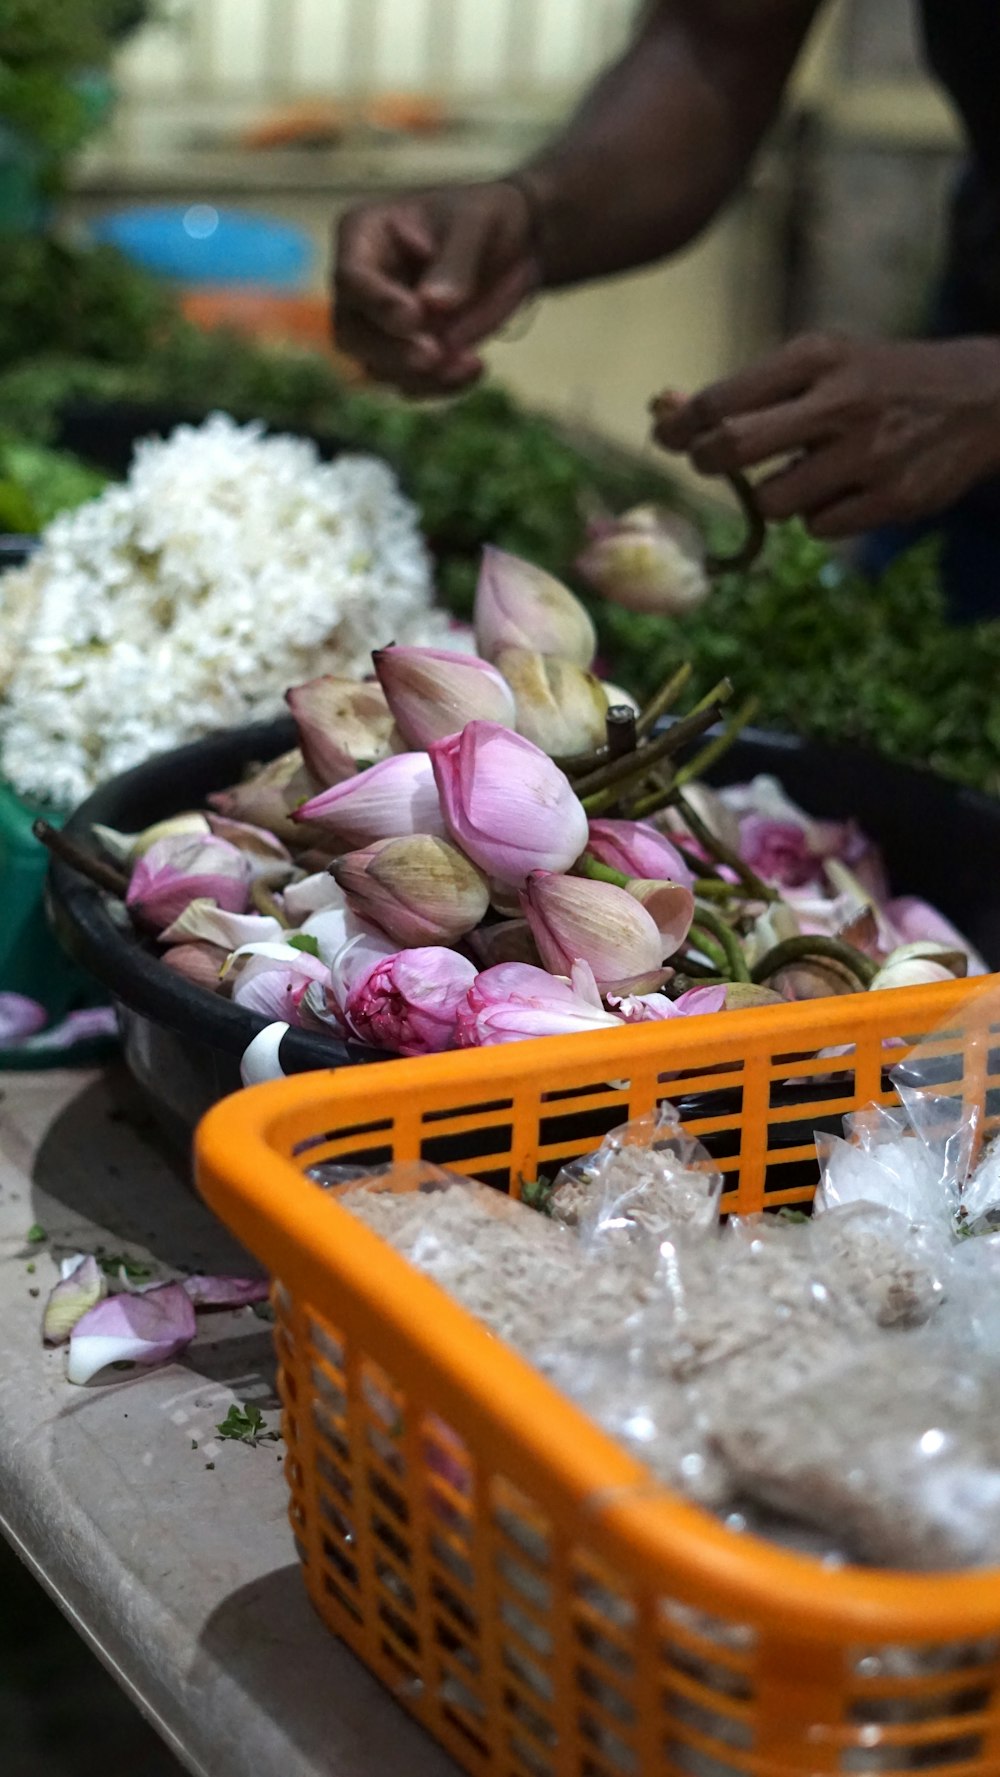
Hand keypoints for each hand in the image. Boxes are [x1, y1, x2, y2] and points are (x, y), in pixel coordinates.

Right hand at [333, 182, 539, 395]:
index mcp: (364, 236)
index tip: (415, 316)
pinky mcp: (404, 355)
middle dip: (391, 350)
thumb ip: (455, 261)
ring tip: (469, 361)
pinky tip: (474, 368)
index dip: (378, 302)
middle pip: (350, 331)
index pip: (351, 278)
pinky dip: (440, 386)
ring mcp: (379, 326)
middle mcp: (362, 285)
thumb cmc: (483, 219)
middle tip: (434, 354)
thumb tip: (433, 303)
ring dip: (420, 375)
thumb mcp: (477, 223)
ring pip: (375, 366)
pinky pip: (409, 384)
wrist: (512, 247)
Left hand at [653, 333, 999, 536]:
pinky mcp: (893, 500)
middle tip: (709, 463)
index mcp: (819, 357)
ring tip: (804, 473)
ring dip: (774, 496)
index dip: (682, 426)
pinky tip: (847, 489)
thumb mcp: (824, 361)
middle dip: (707, 463)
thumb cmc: (877, 379)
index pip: (723, 399)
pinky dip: (819, 516)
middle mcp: (842, 402)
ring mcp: (869, 455)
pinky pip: (818, 528)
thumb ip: (752, 388)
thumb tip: (664, 411)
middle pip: (735, 447)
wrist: (981, 399)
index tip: (667, 436)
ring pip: (775, 502)